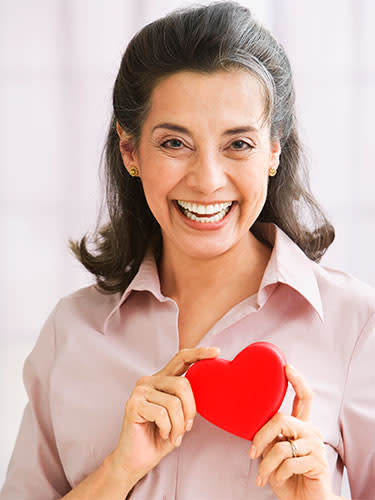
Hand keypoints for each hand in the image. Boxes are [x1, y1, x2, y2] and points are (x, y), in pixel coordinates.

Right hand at [109, 346, 219, 483]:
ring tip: (173, 436)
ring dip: (179, 426)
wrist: (136, 461)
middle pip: (182, 384)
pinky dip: (167, 429)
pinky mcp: (133, 404)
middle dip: (190, 410)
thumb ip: (187, 398)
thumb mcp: (180, 415)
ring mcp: (139, 391)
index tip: (217, 352)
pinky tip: (162, 434)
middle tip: (186, 428)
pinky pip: (162, 414)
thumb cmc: (159, 437)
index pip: (181, 358)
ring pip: (174, 403)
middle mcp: (149, 380)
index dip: (199, 353)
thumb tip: (207, 383)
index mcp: (161, 379)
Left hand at [249, 364, 332, 499]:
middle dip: (262, 435)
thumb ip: (269, 435)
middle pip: (282, 419)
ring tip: (262, 475)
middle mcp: (310, 431)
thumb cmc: (285, 474)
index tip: (287, 366)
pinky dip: (276, 474)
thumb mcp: (273, 451)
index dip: (296, 380)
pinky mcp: (318, 463)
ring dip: (266, 465)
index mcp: (300, 425)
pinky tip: (277, 480)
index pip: (303, 397)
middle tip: (252, 453)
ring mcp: (316, 446)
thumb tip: (252, 421)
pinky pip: (288, 463)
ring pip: (280, 446)